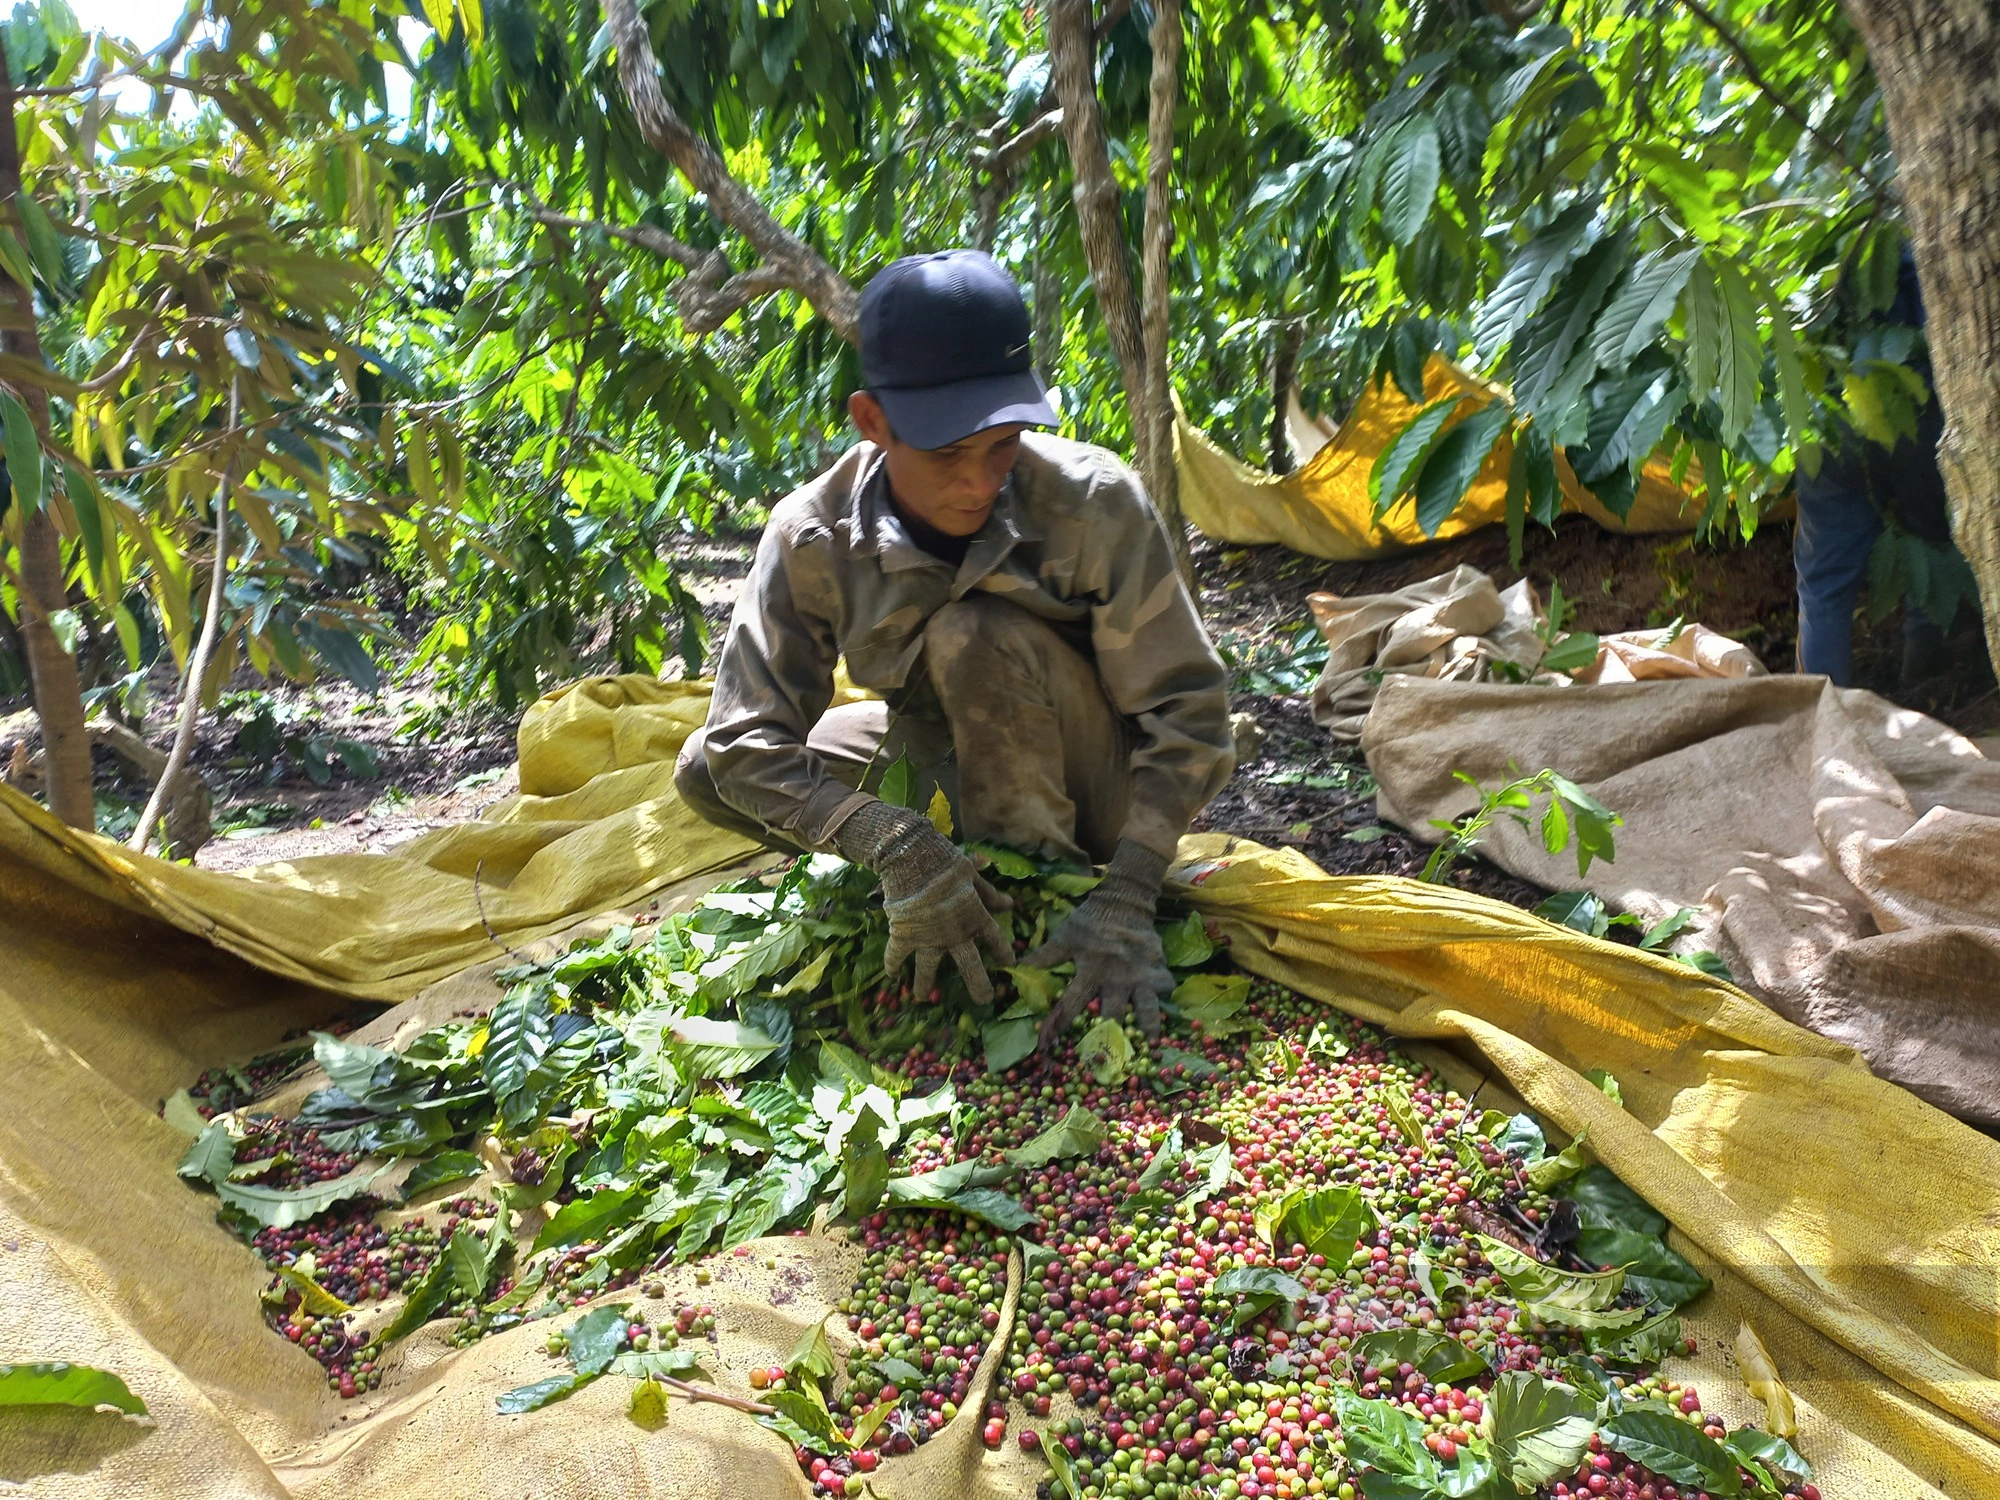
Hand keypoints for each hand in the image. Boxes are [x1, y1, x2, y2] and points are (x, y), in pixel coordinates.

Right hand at [836, 800, 1012, 1003]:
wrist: (912, 858)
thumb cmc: (946, 862)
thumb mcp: (973, 875)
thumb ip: (989, 894)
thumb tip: (1010, 904)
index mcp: (976, 917)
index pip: (996, 940)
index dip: (1004, 952)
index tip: (1009, 962)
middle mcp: (955, 935)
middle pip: (971, 967)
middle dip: (979, 986)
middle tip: (984, 1000)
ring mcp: (929, 939)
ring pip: (929, 969)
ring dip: (925, 985)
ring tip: (923, 997)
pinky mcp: (904, 936)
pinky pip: (896, 955)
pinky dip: (892, 965)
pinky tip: (891, 975)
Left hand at [1029, 841, 1172, 1048]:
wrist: (1125, 900)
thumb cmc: (1091, 921)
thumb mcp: (1065, 937)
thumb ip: (1043, 957)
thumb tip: (1014, 967)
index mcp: (1090, 970)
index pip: (1072, 1004)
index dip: (1060, 1025)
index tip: (1051, 1046)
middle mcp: (1116, 977)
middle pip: (1112, 1014)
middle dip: (1108, 1038)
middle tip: (1106, 1061)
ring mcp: (1140, 975)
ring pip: (1146, 1008)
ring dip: (1147, 1029)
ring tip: (1152, 1048)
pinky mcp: (1158, 970)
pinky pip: (1164, 991)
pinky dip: (1165, 1006)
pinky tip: (1169, 1022)